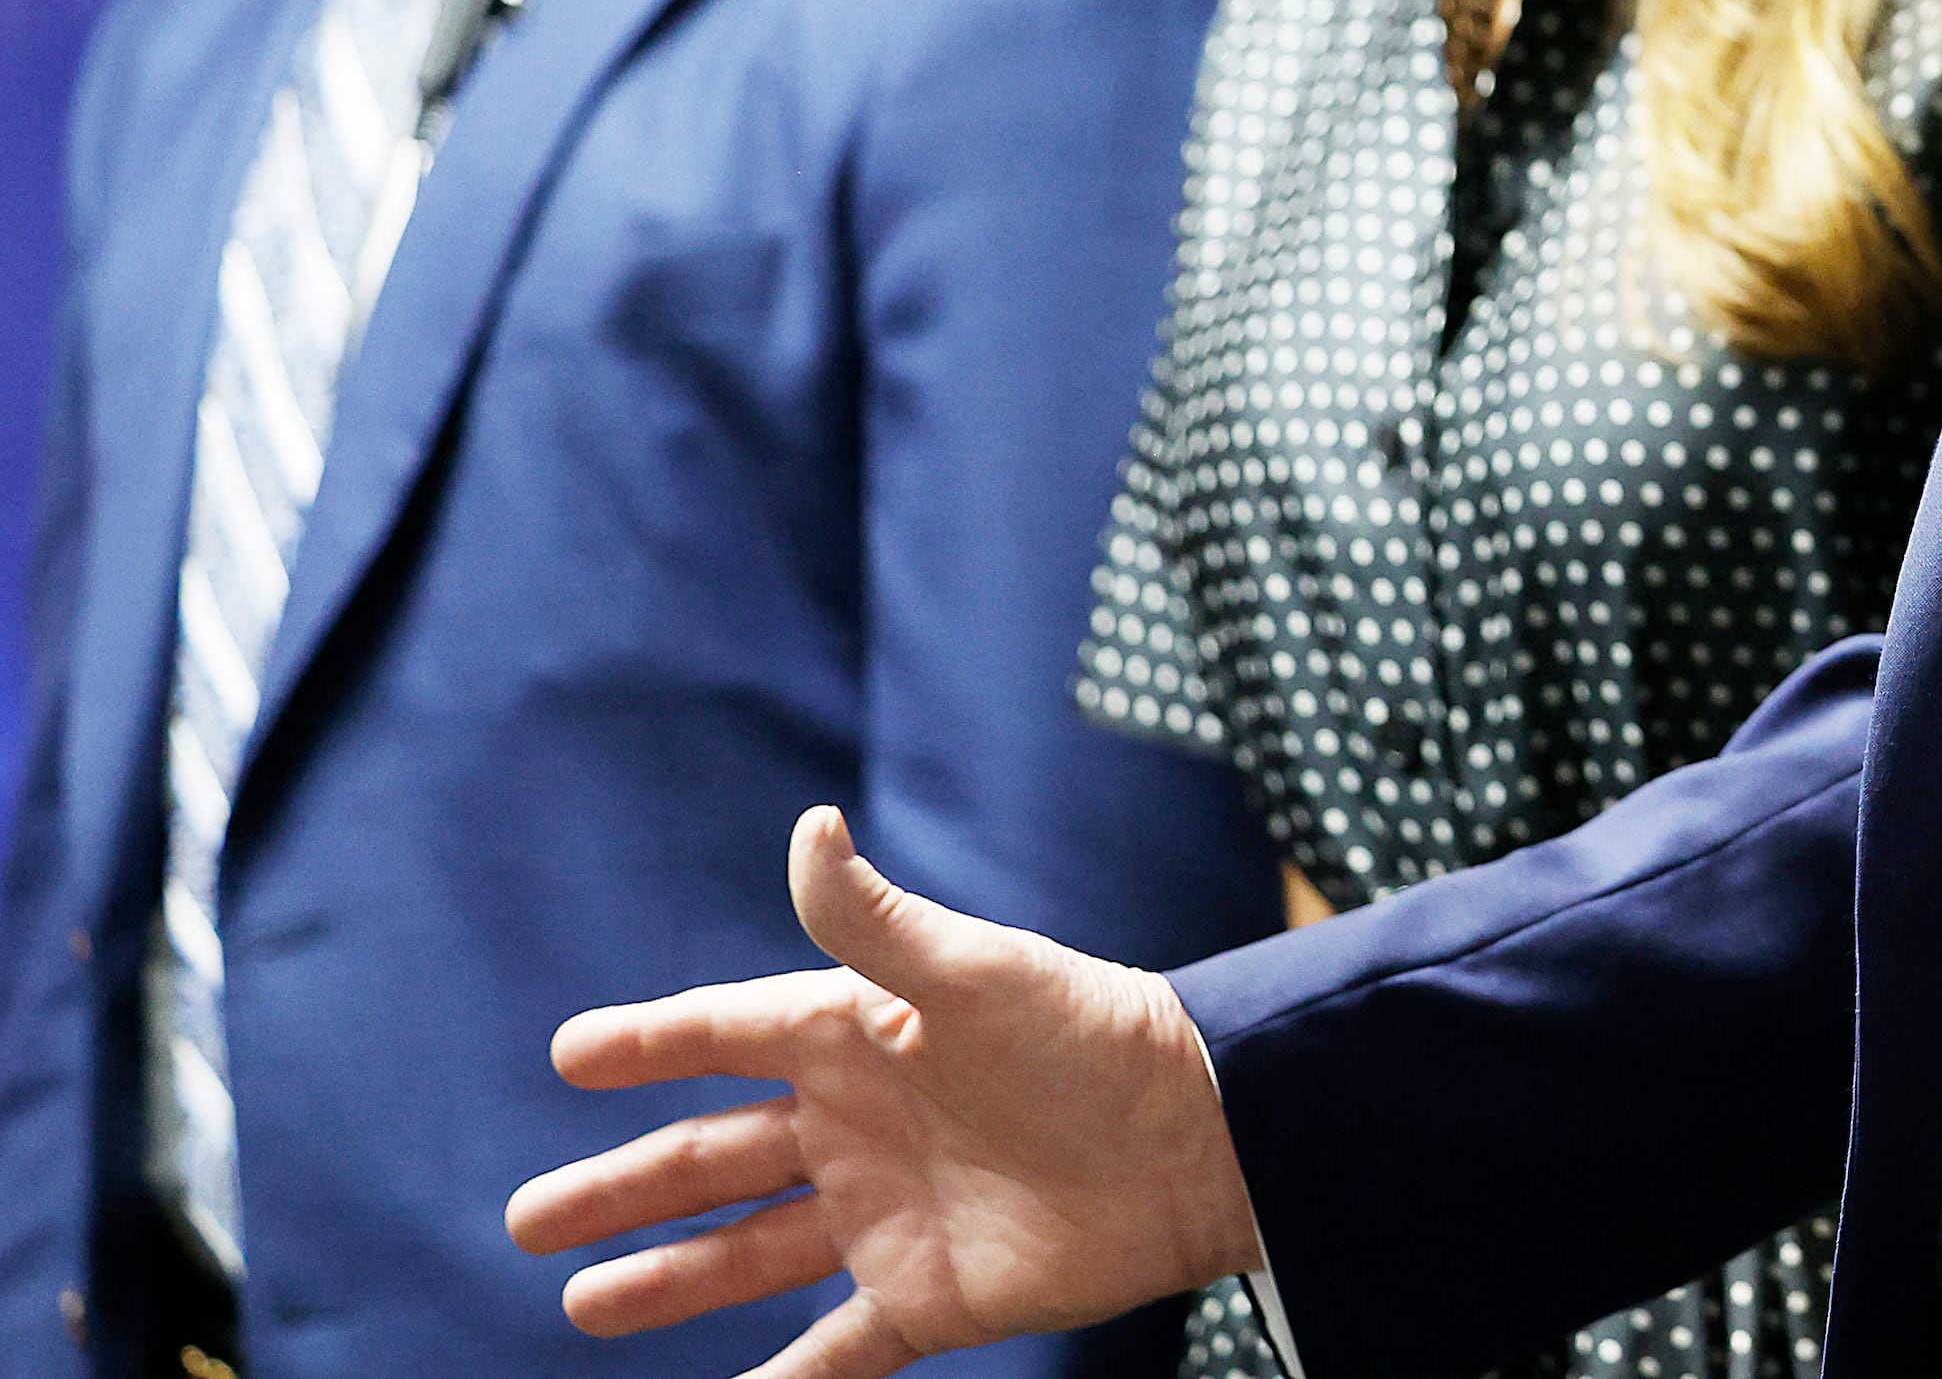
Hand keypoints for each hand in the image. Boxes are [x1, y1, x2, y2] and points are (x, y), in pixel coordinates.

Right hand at [508, 808, 1258, 1378]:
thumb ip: (878, 920)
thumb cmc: (1095, 1034)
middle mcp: (864, 1126)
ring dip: (670, 1278)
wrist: (1205, 1139)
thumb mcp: (979, 970)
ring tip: (583, 1300)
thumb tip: (808, 824)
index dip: (654, 1042)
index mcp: (865, 1037)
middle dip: (626, 1185)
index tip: (569, 1054)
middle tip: (529, 1217)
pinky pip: (836, 1354)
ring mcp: (890, 1214)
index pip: (731, 1034)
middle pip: (715, 1158)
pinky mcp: (932, 1295)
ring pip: (752, 1254)